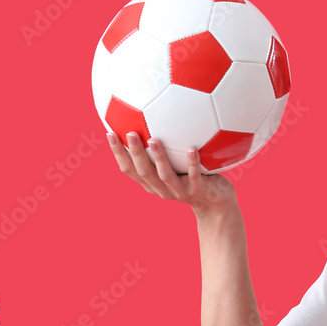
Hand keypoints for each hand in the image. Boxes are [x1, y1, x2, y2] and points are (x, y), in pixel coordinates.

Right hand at [107, 131, 237, 216]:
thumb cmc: (193, 180)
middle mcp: (163, 189)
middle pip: (144, 172)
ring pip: (166, 175)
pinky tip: (191, 148)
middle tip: (130, 133)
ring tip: (154, 140)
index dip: (118, 154)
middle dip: (135, 153)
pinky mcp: (198, 190)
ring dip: (159, 158)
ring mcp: (180, 191)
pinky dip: (192, 162)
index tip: (110, 134)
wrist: (216, 204)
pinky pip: (195, 175)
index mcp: (152, 184)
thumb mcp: (174, 168)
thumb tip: (151, 121)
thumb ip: (162, 153)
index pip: (129, 170)